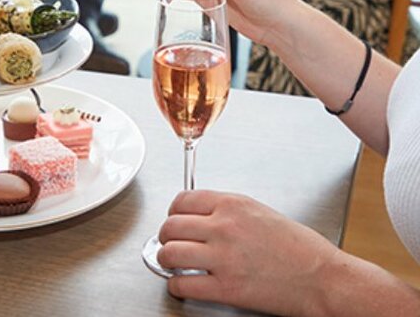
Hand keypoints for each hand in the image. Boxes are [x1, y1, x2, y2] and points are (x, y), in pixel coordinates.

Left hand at [158, 190, 339, 315]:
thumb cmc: (300, 248)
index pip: (182, 201)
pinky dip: (176, 285)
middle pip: (170, 226)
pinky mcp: (226, 288)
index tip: (175, 220)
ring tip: (172, 263)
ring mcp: (223, 257)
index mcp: (233, 205)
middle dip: (165, 236)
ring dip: (165, 259)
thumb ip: (226, 211)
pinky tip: (183, 284)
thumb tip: (199, 216)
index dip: (173, 212)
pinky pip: (182, 283)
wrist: (323, 279)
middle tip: (170, 243)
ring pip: (169, 253)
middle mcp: (224, 227)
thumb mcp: (260, 212)